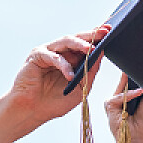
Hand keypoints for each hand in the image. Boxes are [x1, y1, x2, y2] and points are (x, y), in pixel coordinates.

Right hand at [0, 24, 108, 142]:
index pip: (86, 44)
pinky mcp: (36, 56)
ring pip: (66, 41)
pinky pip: (53, 56)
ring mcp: (48, 52)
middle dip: (91, 35)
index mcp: (71, 58)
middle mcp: (60, 52)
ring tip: (91, 49)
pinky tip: (70, 75)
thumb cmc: (54, 102)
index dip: (97, 37)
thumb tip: (101, 54)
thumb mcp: (80, 88)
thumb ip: (90, 71)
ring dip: (79, 44)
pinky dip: (63, 65)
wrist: (32, 111)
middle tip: (104, 32)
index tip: (110, 30)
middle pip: (77, 38)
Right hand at [104, 73, 142, 142]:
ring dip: (133, 88)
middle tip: (137, 71)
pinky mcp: (109, 106)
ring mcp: (115, 102)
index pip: (131, 81)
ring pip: (122, 87)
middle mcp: (122, 98)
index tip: (138, 66)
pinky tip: (136, 96)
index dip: (134, 75)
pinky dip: (128, 95)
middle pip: (125, 81)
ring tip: (141, 93)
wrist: (140, 136)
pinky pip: (118, 95)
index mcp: (132, 97)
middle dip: (131, 77)